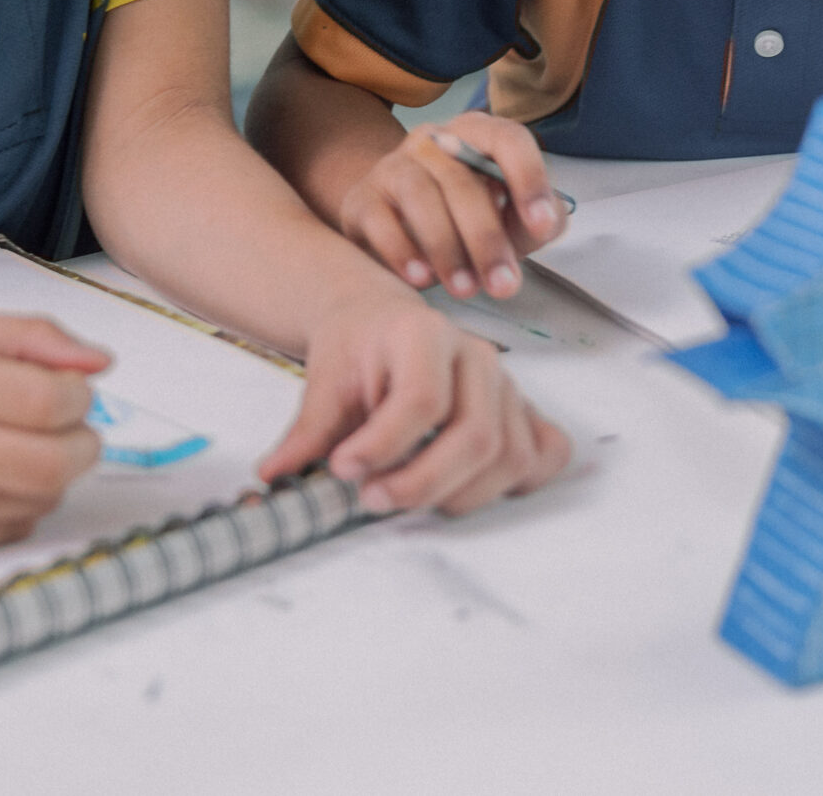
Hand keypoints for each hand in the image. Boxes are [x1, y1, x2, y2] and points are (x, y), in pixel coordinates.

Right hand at [0, 310, 108, 557]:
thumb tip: (101, 365)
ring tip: (16, 447)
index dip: (79, 397)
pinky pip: (8, 530)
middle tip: (72, 428)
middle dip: (84, 444)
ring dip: (52, 474)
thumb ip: (29, 338)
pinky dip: (17, 503)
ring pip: (39, 501)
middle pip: (52, 465)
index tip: (70, 390)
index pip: (44, 400)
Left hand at [256, 291, 570, 516]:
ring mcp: (506, 385)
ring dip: (459, 494)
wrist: (380, 321)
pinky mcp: (521, 411)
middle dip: (422, 482)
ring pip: (509, 454)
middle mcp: (477, 356)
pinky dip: (519, 481)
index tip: (343, 470)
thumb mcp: (324, 378)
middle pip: (476, 434)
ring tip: (408, 498)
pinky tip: (470, 488)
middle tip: (371, 500)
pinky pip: (547, 452)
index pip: (423, 399)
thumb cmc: (357, 348)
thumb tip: (275, 474)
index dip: (384, 445)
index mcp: (425, 334)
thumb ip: (308, 429)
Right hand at [335, 112, 567, 299]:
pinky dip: (402, 250)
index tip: (540, 226)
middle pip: (462, 179)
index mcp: (478, 135)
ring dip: (447, 247)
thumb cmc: (466, 222)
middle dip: (486, 238)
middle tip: (504, 285)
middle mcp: (434, 140)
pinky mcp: (361, 198)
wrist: (395, 230)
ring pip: (420, 195)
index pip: (508, 139)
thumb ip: (536, 220)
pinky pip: (379, 219)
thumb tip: (543, 221)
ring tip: (465, 289)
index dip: (528, 179)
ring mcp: (393, 165)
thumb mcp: (510, 221)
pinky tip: (421, 279)